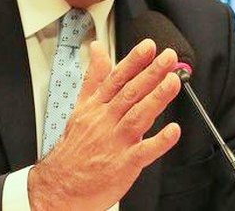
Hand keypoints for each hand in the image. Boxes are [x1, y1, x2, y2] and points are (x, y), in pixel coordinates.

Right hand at [27, 38, 182, 210]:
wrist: (60, 187)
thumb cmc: (73, 148)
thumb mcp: (80, 107)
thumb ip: (94, 77)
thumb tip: (97, 49)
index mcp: (97, 107)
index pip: (117, 78)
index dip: (133, 61)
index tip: (149, 47)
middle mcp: (106, 121)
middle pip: (130, 93)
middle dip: (151, 73)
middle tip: (169, 58)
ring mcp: (115, 143)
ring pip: (138, 116)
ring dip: (157, 98)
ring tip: (173, 82)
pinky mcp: (123, 165)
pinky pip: (143, 152)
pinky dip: (159, 142)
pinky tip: (173, 130)